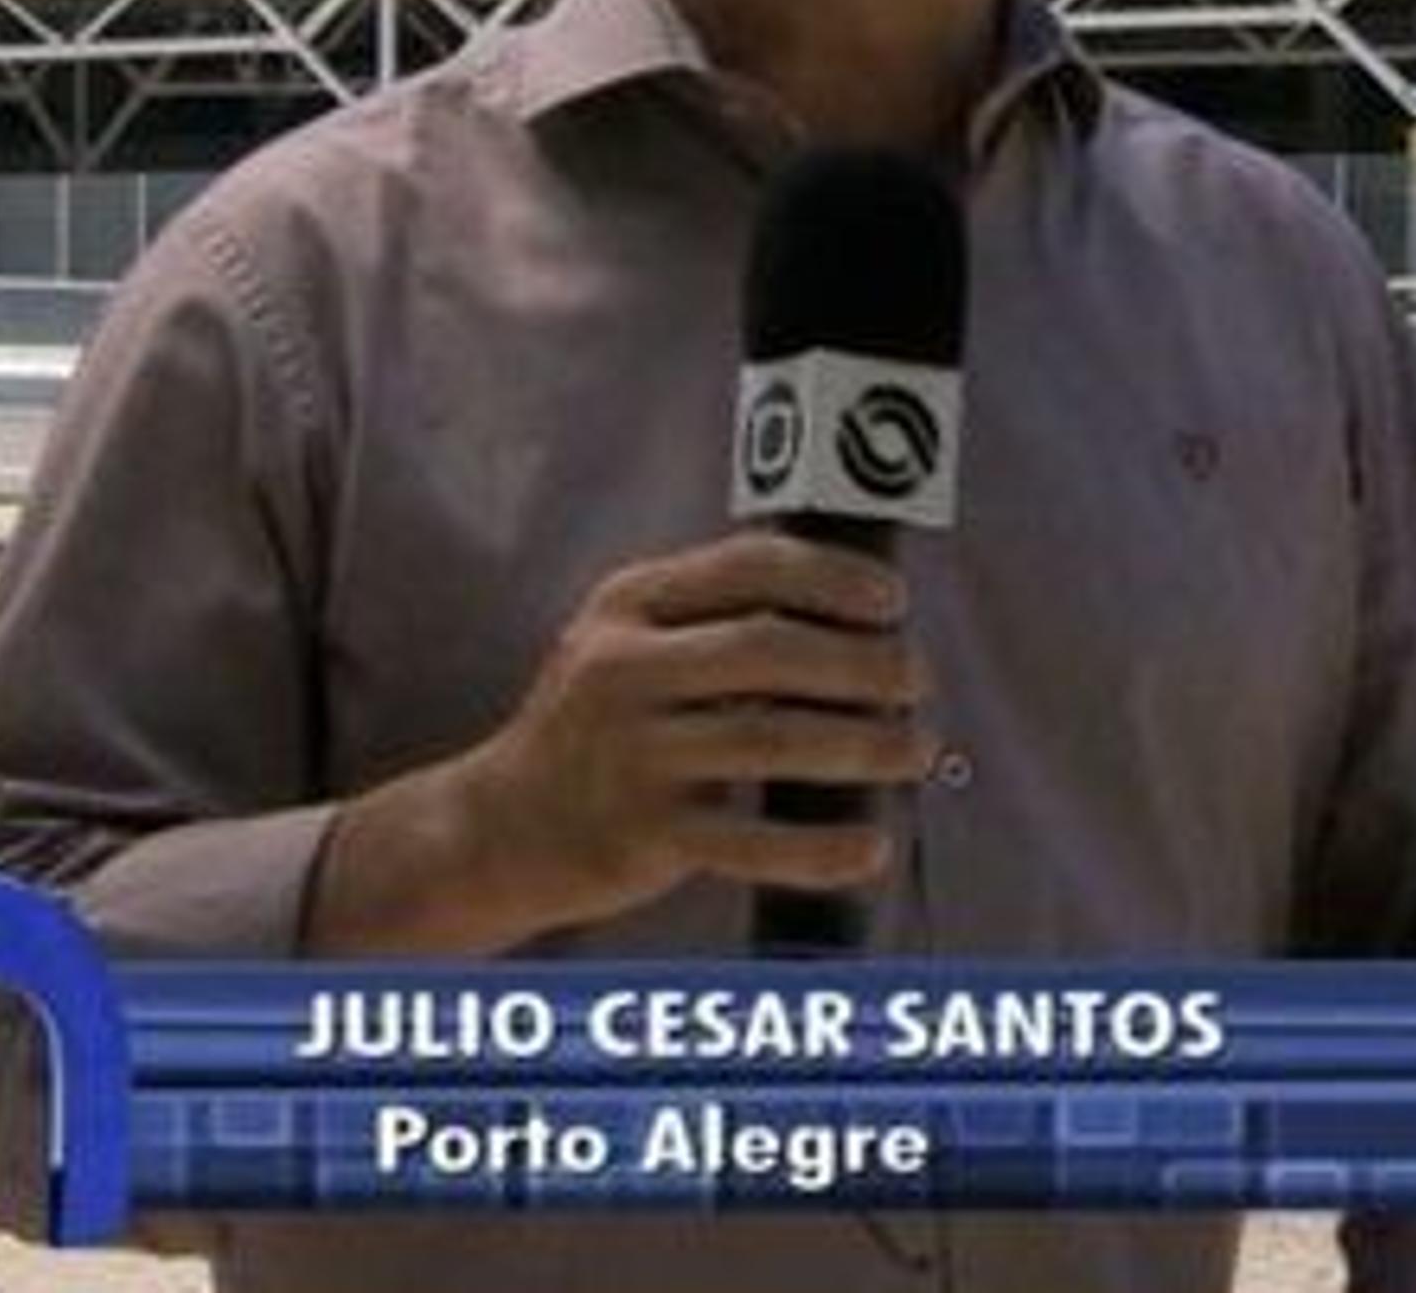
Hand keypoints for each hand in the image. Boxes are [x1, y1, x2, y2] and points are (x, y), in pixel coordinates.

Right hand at [306, 534, 931, 954]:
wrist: (499, 828)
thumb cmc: (593, 727)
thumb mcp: (625, 643)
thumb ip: (711, 618)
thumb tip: (853, 612)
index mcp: (627, 605)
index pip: (749, 566)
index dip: (835, 578)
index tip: (894, 602)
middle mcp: (622, 669)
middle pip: (772, 650)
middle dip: (865, 663)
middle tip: (917, 681)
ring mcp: (631, 754)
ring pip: (775, 739)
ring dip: (866, 745)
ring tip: (916, 750)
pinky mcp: (642, 834)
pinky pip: (752, 844)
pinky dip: (823, 848)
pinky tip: (872, 845)